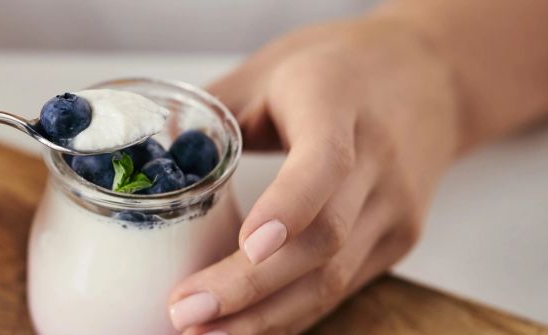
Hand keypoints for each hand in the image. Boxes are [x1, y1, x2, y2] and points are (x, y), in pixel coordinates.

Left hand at [169, 17, 461, 333]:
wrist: (430, 78)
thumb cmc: (341, 67)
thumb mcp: (273, 67)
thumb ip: (212, 108)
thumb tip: (151, 154)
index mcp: (338, 103)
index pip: (325, 163)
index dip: (289, 207)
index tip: (248, 246)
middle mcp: (378, 160)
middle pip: (322, 239)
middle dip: (249, 287)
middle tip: (186, 312)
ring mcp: (395, 206)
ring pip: (334, 277)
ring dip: (266, 316)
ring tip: (204, 333)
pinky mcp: (399, 237)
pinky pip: (343, 285)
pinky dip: (293, 311)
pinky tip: (249, 323)